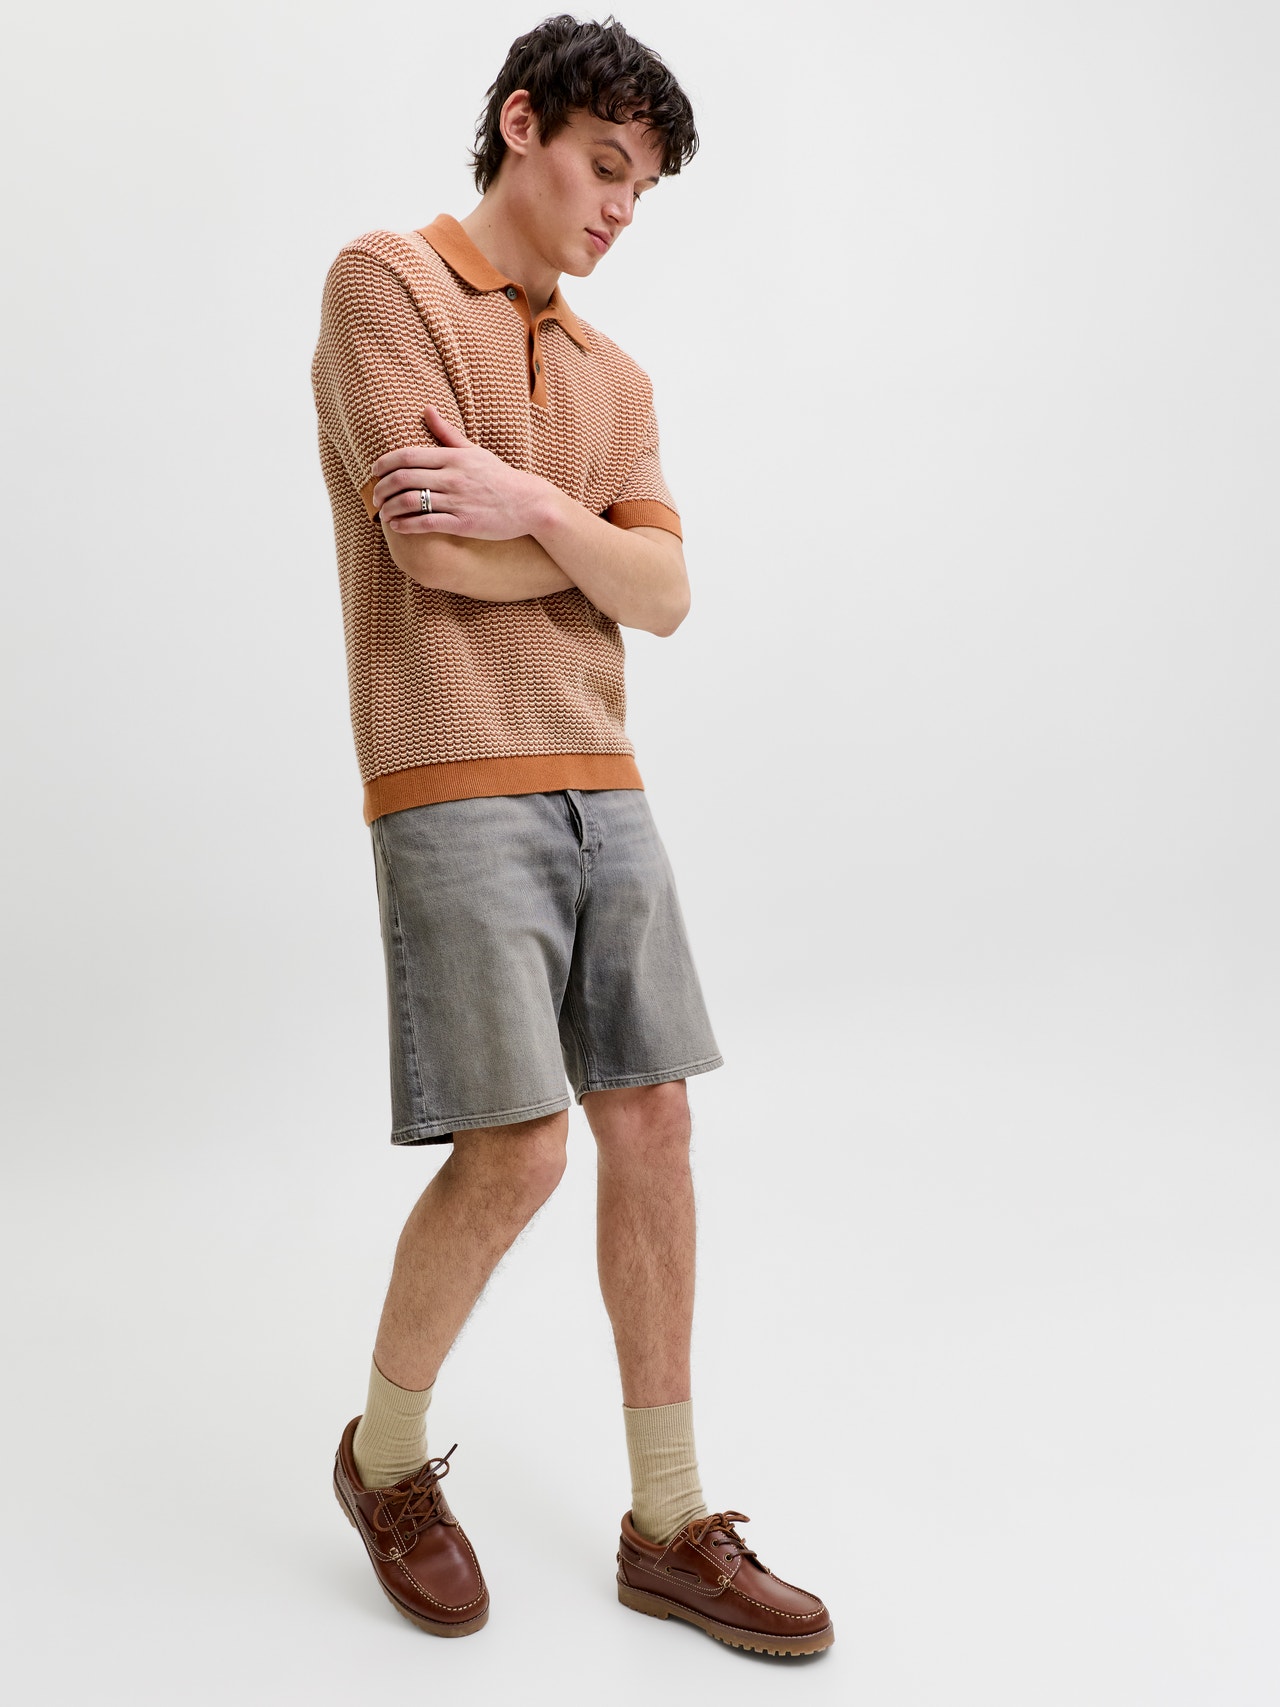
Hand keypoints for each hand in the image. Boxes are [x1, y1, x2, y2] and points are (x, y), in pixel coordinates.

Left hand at [368, 406, 546, 539]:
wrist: (529, 503)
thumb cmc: (499, 477)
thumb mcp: (474, 451)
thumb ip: (447, 433)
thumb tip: (427, 409)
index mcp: (453, 457)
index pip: (407, 456)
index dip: (383, 464)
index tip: (374, 472)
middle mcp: (453, 477)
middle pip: (403, 479)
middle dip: (381, 489)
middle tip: (375, 497)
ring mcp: (458, 501)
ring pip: (411, 502)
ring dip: (390, 509)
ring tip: (383, 513)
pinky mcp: (464, 524)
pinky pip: (427, 524)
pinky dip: (406, 526)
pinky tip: (397, 527)